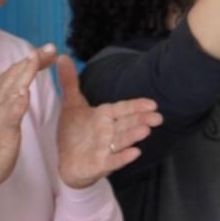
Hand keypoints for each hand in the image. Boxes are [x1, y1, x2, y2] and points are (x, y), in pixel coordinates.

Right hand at [0, 46, 56, 187]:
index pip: (13, 72)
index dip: (30, 61)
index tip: (48, 51)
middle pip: (15, 75)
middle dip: (33, 60)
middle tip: (51, 48)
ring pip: (11, 88)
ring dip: (24, 73)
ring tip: (36, 58)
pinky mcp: (2, 129)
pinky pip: (10, 114)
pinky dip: (16, 103)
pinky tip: (25, 93)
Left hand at [54, 56, 159, 188]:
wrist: (67, 162)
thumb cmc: (74, 133)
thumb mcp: (70, 105)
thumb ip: (69, 82)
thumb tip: (62, 56)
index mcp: (104, 117)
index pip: (122, 109)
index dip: (136, 107)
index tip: (152, 104)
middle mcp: (108, 132)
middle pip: (127, 124)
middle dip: (141, 120)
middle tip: (158, 118)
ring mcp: (106, 149)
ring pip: (122, 141)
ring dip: (133, 136)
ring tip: (146, 131)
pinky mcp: (100, 164)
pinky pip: (113, 160)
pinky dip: (123, 157)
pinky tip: (135, 153)